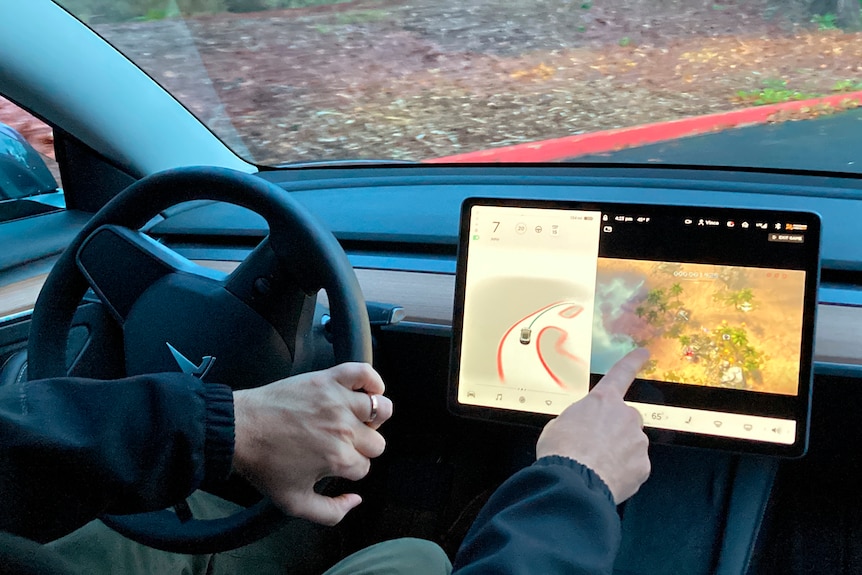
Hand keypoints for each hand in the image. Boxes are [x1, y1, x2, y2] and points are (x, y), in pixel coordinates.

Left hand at [231, 362, 392, 524]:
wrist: (239, 430)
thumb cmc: (264, 464)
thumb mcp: (294, 503)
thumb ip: (331, 513)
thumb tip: (356, 499)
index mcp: (338, 459)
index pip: (365, 467)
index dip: (351, 468)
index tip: (335, 462)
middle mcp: (343, 429)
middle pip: (377, 442)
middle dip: (362, 447)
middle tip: (341, 443)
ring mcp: (338, 401)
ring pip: (382, 408)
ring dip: (375, 417)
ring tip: (357, 419)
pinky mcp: (328, 380)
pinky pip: (364, 373)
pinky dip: (373, 381)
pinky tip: (367, 392)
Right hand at [536, 348, 650, 503]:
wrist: (574, 481)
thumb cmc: (561, 450)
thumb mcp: (558, 426)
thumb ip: (577, 421)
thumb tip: (581, 430)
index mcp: (602, 401)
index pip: (620, 374)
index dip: (632, 362)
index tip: (644, 353)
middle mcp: (625, 416)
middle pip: (625, 419)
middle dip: (615, 430)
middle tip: (593, 446)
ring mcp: (637, 441)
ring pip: (631, 444)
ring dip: (617, 452)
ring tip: (595, 466)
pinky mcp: (642, 466)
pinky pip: (634, 466)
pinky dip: (622, 472)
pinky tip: (605, 478)